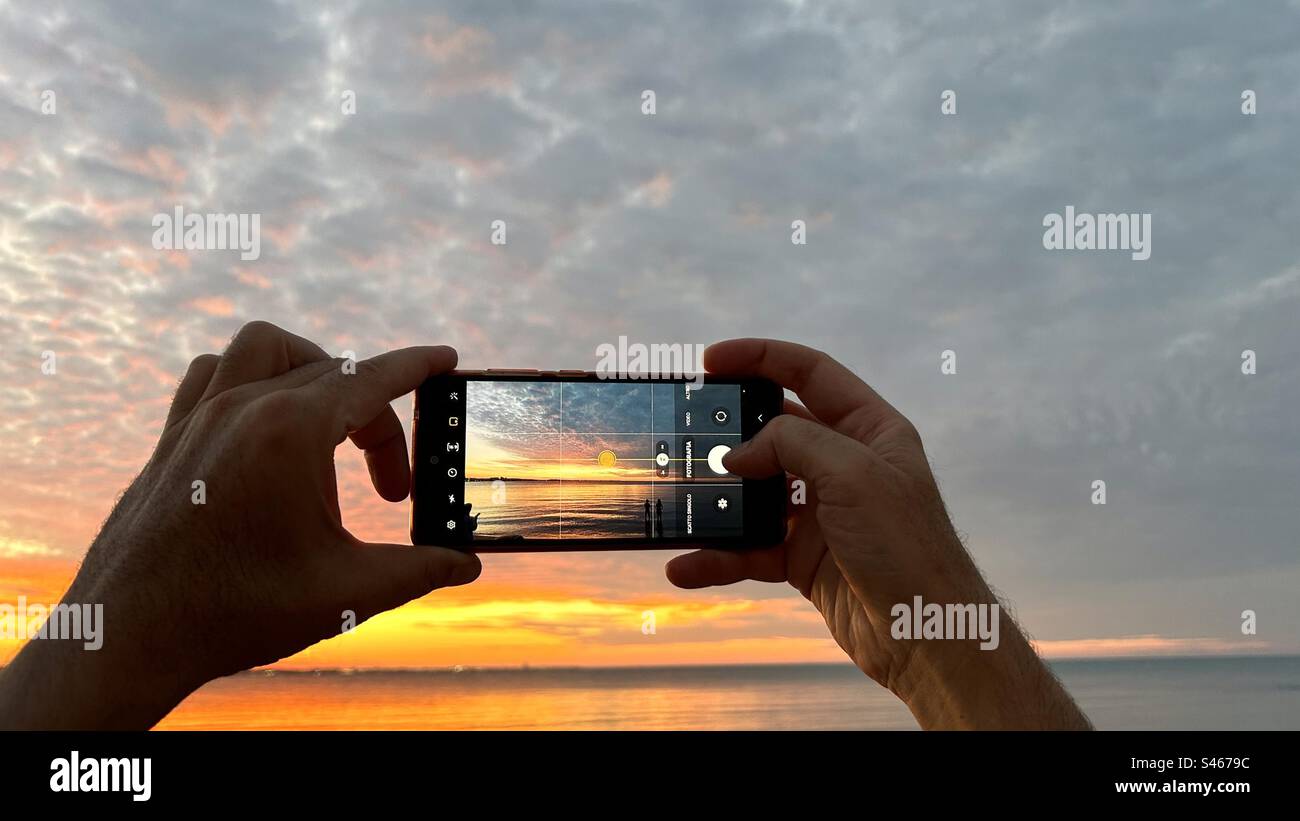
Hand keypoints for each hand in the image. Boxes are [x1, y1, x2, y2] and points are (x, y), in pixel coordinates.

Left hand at [0, 321, 480, 728]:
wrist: (132, 637)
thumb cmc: (236, 611)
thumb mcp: (346, 591)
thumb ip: (418, 570)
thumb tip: (465, 564)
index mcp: (290, 433)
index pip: (372, 378)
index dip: (417, 367)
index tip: (445, 360)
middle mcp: (243, 408)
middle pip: (334, 377)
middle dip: (378, 421)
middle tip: (393, 487)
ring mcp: (200, 416)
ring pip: (265, 349)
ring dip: (311, 369)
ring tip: (333, 419)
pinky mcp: (172, 436)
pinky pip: (213, 372)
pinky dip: (250, 378)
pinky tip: (264, 422)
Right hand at [667, 339, 1088, 728]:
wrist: (928, 637)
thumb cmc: (908, 549)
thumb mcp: (854, 476)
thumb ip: (793, 444)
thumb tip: (739, 454)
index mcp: (871, 430)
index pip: (812, 374)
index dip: (762, 357)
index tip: (711, 360)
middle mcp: (846, 465)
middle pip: (777, 429)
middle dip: (731, 428)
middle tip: (686, 425)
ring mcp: (823, 512)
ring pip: (757, 491)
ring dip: (718, 497)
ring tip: (680, 497)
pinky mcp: (804, 558)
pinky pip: (751, 548)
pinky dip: (719, 556)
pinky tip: (686, 566)